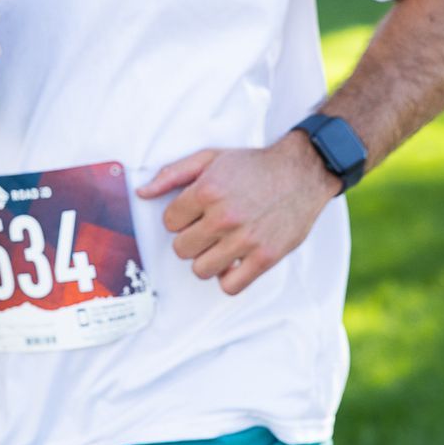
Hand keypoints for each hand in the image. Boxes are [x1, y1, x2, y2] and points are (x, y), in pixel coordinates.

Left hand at [136, 132, 341, 295]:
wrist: (302, 172)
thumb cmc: (254, 166)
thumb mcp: (211, 158)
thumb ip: (173, 174)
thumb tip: (142, 193)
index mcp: (207, 191)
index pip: (169, 222)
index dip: (180, 218)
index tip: (195, 214)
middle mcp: (224, 217)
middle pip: (181, 249)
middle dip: (191, 239)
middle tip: (207, 230)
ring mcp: (245, 240)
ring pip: (201, 270)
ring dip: (206, 260)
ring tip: (219, 246)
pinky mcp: (265, 258)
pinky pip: (230, 286)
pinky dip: (227, 278)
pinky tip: (232, 262)